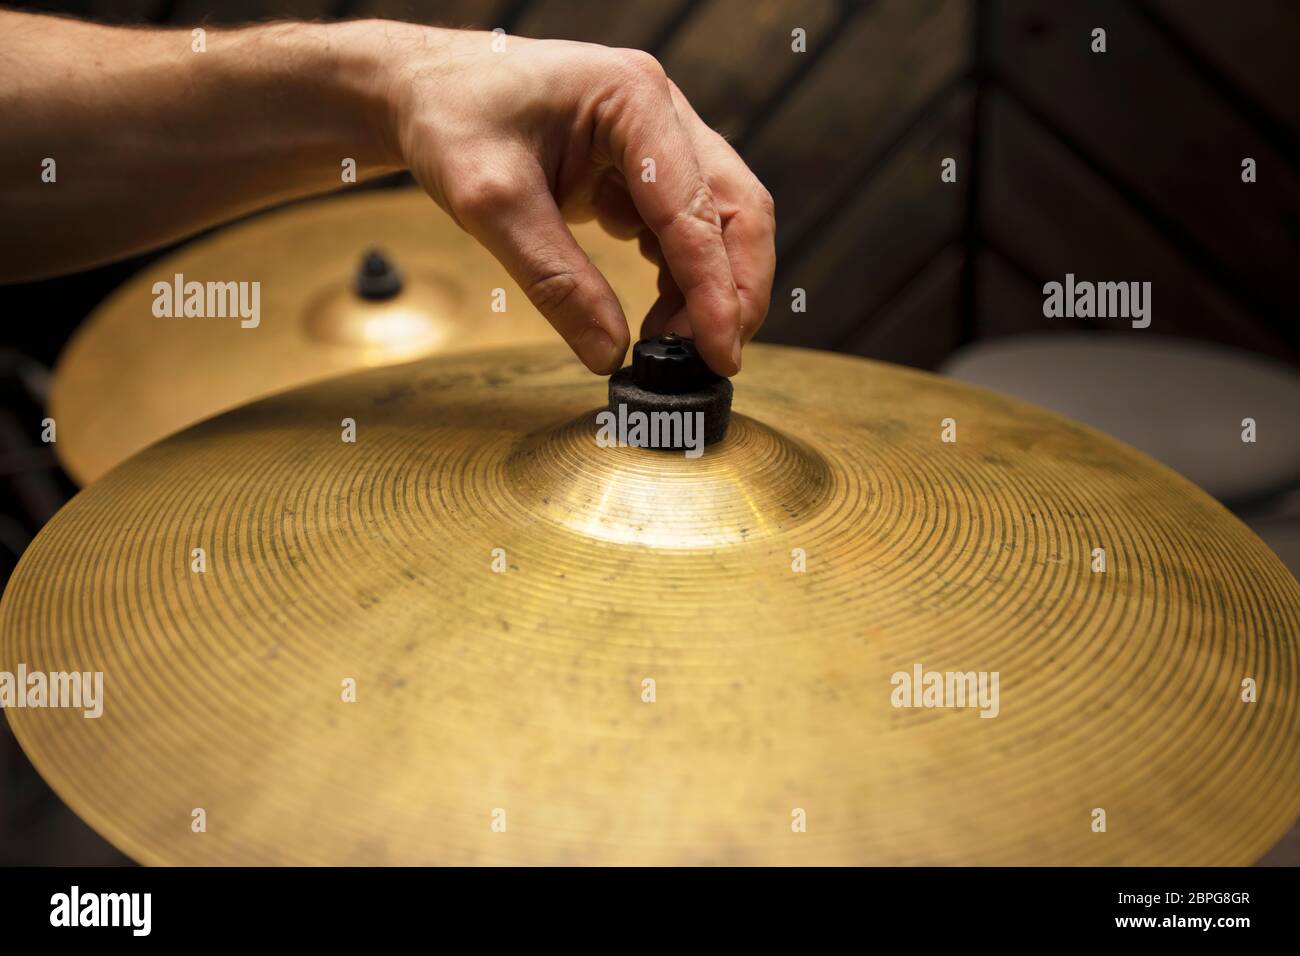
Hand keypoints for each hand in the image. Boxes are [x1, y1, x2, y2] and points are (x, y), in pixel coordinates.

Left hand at [376, 26, 775, 375]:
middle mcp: (660, 110)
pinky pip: (682, 229)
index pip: (697, 209)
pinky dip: (681, 279)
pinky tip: (658, 318)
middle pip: (735, 209)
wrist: (419, 92)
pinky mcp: (641, 168)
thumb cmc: (449, 120)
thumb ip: (555, 281)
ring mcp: (657, 137)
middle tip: (714, 360)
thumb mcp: (491, 205)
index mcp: (634, 98)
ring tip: (672, 346)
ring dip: (709, 289)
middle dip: (734, 290)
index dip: (716, 289)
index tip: (721, 354)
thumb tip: (611, 354)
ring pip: (718, 223)